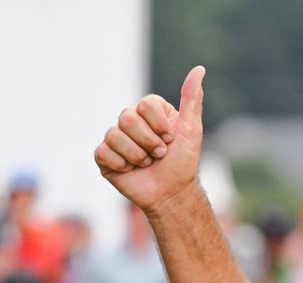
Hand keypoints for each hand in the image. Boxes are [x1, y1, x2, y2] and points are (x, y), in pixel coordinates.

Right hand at [95, 66, 204, 212]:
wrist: (171, 194)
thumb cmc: (183, 163)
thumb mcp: (191, 130)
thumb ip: (192, 99)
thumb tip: (199, 69)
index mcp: (150, 112)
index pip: (145, 104)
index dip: (159, 125)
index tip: (170, 139)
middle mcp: (131, 121)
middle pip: (128, 118)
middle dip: (149, 142)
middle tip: (159, 155)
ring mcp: (116, 138)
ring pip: (114, 135)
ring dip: (137, 156)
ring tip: (147, 164)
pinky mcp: (105, 157)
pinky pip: (103, 152)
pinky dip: (121, 164)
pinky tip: (131, 171)